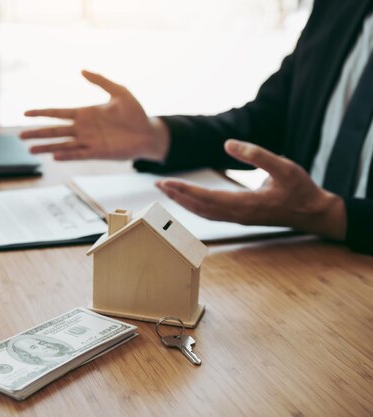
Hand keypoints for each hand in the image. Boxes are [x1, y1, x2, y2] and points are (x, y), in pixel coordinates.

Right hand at [20, 70, 169, 160]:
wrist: (149, 133)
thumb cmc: (136, 113)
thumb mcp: (119, 92)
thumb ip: (100, 81)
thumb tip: (81, 70)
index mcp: (85, 113)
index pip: (58, 113)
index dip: (42, 113)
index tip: (26, 113)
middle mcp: (83, 129)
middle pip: (55, 131)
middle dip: (38, 133)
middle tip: (20, 136)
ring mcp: (89, 142)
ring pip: (62, 144)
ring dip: (47, 147)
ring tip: (30, 149)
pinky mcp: (97, 153)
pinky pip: (78, 154)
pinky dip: (67, 155)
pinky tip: (54, 156)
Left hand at [156, 139, 346, 240]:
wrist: (313, 213)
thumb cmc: (300, 189)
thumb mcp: (283, 166)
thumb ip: (256, 154)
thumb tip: (227, 143)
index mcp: (246, 204)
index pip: (207, 198)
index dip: (185, 190)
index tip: (167, 183)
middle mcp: (238, 215)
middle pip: (199, 207)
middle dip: (177, 196)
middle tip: (157, 184)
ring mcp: (238, 218)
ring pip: (203, 213)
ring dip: (183, 202)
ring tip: (166, 191)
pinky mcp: (240, 217)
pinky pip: (211, 214)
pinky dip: (195, 206)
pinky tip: (187, 199)